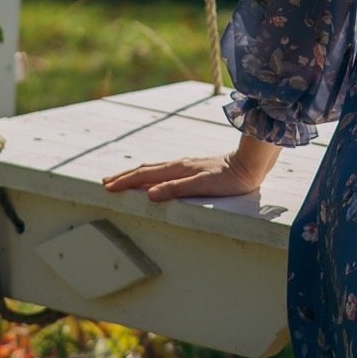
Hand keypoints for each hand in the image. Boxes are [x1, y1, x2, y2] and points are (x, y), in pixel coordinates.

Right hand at [102, 149, 267, 201]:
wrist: (251, 164)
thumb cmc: (230, 179)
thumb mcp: (203, 187)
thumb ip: (177, 189)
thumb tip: (149, 194)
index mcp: (178, 169)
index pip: (145, 175)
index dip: (125, 182)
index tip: (106, 187)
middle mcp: (179, 164)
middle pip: (146, 169)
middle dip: (125, 176)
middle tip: (105, 181)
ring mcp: (187, 165)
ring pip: (155, 168)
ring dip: (136, 173)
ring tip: (124, 177)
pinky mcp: (195, 167)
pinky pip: (165, 169)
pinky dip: (152, 173)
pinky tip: (156, 176)